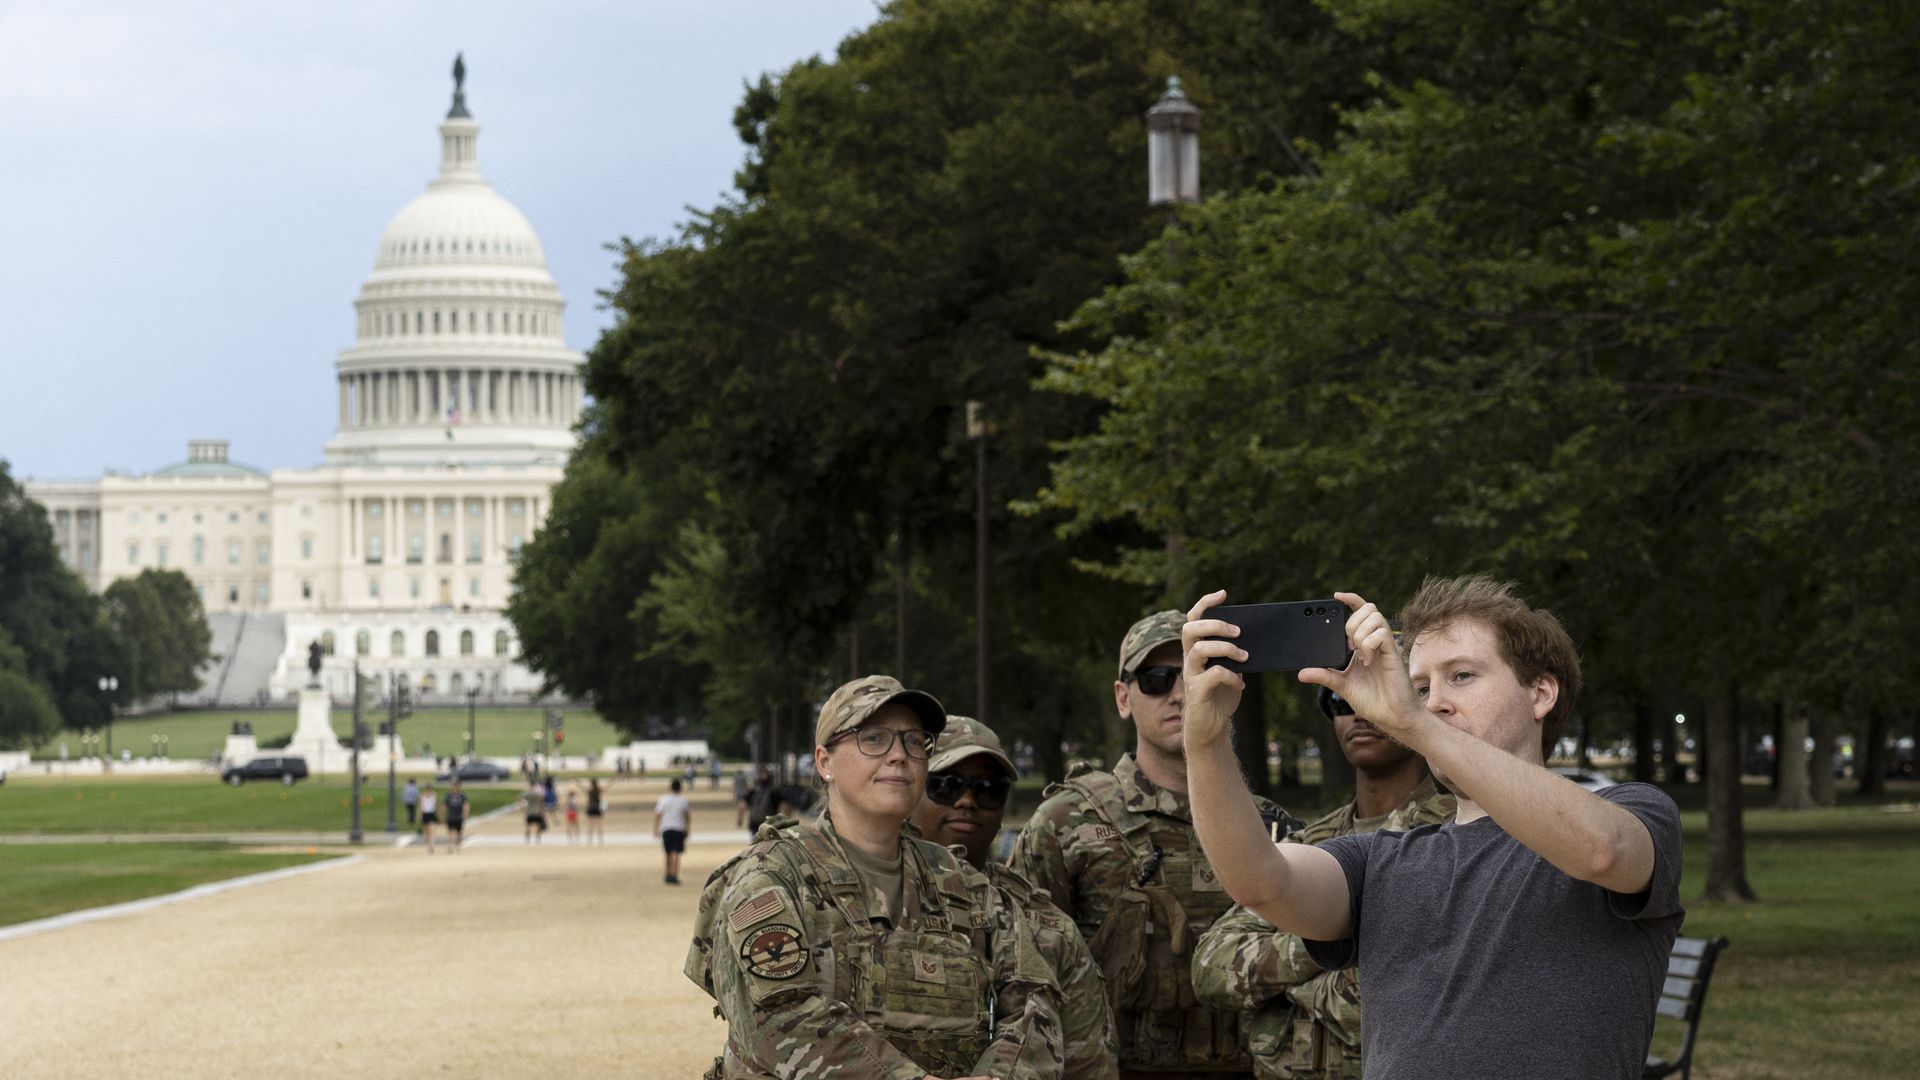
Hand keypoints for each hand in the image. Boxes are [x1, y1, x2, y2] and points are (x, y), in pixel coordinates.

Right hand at [1180, 589, 1246, 749]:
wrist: (1210, 727)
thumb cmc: (1220, 696)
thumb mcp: (1232, 670)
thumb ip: (1235, 654)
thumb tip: (1253, 638)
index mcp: (1196, 649)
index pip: (1194, 618)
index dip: (1206, 603)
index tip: (1223, 594)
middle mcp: (1189, 659)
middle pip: (1190, 629)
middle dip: (1215, 625)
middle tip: (1238, 631)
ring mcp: (1191, 674)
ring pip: (1199, 649)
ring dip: (1225, 649)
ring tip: (1244, 656)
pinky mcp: (1196, 691)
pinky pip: (1212, 675)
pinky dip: (1230, 676)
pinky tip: (1240, 685)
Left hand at [1297, 592, 1426, 745]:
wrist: (1393, 717)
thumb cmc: (1373, 700)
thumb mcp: (1342, 685)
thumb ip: (1324, 676)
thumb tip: (1301, 673)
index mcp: (1365, 644)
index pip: (1360, 612)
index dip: (1350, 599)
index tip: (1335, 596)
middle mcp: (1376, 641)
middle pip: (1368, 609)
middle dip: (1351, 622)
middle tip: (1348, 645)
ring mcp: (1386, 646)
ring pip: (1374, 617)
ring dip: (1359, 634)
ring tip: (1359, 654)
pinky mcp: (1393, 654)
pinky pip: (1380, 634)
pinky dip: (1368, 644)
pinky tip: (1368, 661)